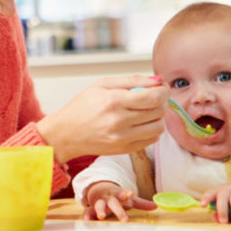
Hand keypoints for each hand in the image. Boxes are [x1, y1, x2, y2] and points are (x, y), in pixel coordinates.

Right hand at [36, 75, 167, 162]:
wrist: (66, 133)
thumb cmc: (82, 106)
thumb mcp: (102, 84)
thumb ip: (132, 80)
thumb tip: (158, 80)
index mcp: (114, 101)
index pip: (153, 97)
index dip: (164, 91)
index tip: (162, 87)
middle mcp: (119, 121)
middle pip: (159, 111)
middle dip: (162, 101)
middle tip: (155, 97)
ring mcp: (122, 138)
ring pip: (159, 127)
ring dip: (159, 117)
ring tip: (148, 111)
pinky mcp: (125, 149)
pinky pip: (151, 140)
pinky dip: (152, 129)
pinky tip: (142, 123)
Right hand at [82, 181, 156, 221]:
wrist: (100, 190)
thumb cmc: (118, 198)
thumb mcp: (129, 199)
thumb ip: (142, 204)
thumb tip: (156, 206)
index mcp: (119, 195)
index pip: (123, 194)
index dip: (127, 194)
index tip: (131, 193)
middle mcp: (109, 199)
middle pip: (114, 203)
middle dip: (118, 210)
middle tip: (124, 219)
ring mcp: (100, 203)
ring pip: (99, 205)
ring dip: (100, 210)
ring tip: (101, 216)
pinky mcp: (92, 209)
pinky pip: (88, 211)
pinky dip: (87, 215)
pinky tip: (87, 220)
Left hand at [200, 184, 230, 223]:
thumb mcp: (228, 212)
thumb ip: (221, 215)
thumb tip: (215, 218)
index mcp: (219, 193)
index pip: (210, 194)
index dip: (206, 199)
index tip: (202, 205)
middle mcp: (228, 189)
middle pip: (222, 198)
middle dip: (222, 211)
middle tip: (224, 222)